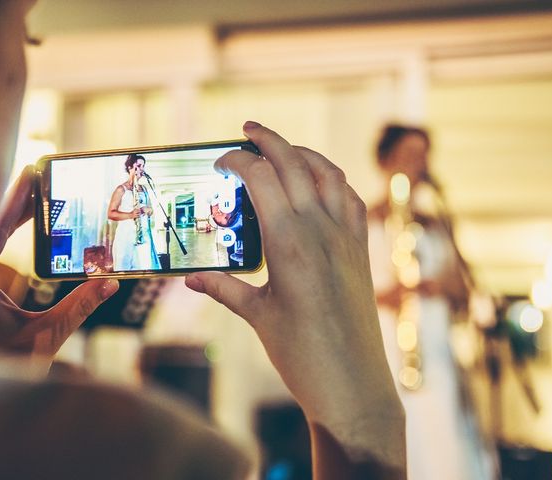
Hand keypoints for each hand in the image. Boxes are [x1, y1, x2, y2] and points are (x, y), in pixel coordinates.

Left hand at [0, 166, 118, 367]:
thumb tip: (110, 282)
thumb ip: (78, 306)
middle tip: (42, 182)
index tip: (31, 174)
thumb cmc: (1, 366)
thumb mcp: (44, 336)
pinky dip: (7, 241)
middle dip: (18, 206)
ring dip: (12, 222)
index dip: (15, 200)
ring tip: (38, 204)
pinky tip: (26, 237)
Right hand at [186, 123, 404, 475]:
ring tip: (282, 148)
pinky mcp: (361, 248)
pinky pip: (351, 198)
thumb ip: (224, 289)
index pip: (261, 179)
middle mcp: (321, 230)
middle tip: (249, 129)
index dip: (238, 161)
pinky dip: (333, 179)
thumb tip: (189, 280)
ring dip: (304, 153)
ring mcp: (346, 236)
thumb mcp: (257, 317)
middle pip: (294, 163)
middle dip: (270, 139)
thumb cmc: (302, 354)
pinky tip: (319, 183)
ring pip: (328, 173)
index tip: (221, 161)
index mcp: (289, 242)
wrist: (353, 382)